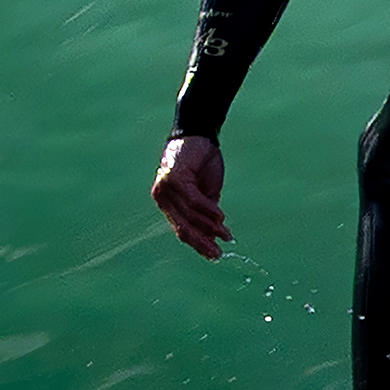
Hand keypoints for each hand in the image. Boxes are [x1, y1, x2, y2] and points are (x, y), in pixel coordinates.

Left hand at [152, 134, 232, 259]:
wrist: (200, 134)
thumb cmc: (202, 161)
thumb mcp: (207, 192)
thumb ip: (206, 212)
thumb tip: (213, 236)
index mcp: (167, 202)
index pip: (181, 229)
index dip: (198, 243)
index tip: (214, 255)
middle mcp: (162, 197)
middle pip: (182, 227)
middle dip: (202, 242)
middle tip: (218, 254)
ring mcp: (166, 188)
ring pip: (189, 216)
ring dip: (210, 227)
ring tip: (226, 234)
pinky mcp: (175, 178)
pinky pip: (193, 201)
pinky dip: (208, 210)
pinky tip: (220, 217)